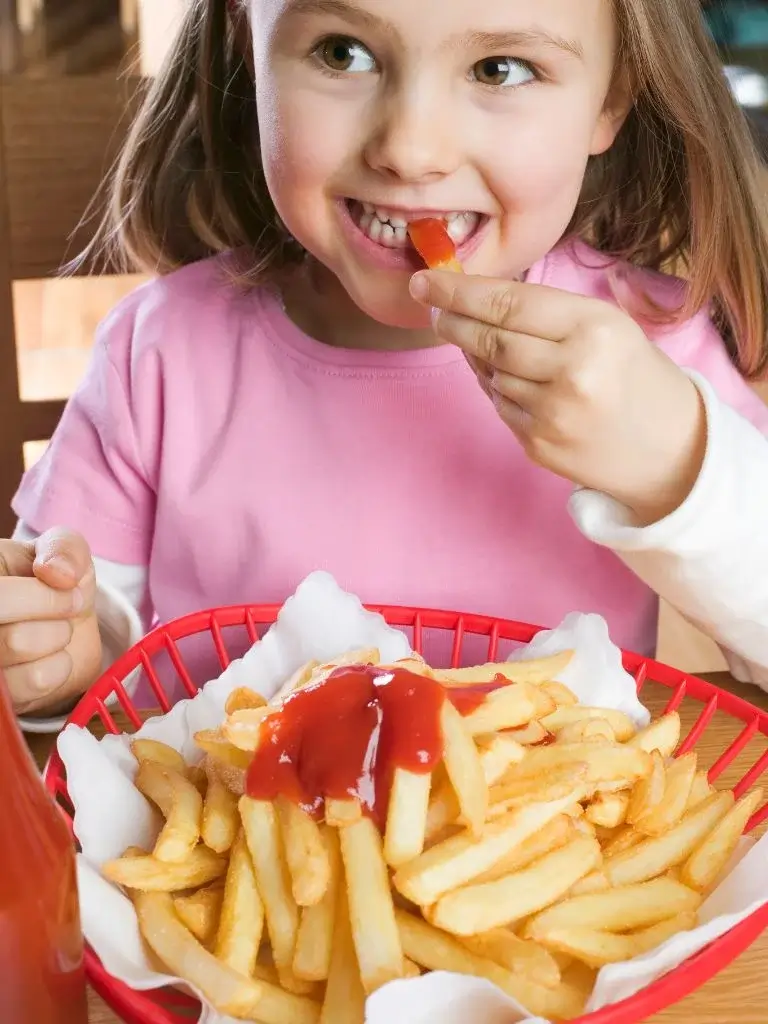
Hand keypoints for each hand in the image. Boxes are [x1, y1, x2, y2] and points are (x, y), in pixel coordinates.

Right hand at [0, 528, 101, 716]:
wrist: (59, 625)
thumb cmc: (51, 583)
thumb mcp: (61, 552)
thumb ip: (64, 548)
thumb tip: (59, 574)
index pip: (4, 599)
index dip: (44, 596)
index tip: (67, 587)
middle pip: (13, 636)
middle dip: (55, 615)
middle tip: (68, 608)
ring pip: (21, 651)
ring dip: (57, 637)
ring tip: (54, 630)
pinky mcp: (1, 695)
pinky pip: (36, 681)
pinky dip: (59, 666)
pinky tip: (51, 656)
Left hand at [410, 270, 706, 524]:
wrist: (669, 449)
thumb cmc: (633, 375)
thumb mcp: (607, 326)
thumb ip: (546, 312)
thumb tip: (475, 297)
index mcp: (593, 329)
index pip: (509, 303)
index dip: (459, 291)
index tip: (426, 280)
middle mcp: (571, 371)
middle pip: (489, 340)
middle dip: (451, 320)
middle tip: (431, 307)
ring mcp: (551, 413)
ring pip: (489, 374)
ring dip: (476, 355)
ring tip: (484, 342)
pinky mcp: (537, 444)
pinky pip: (498, 404)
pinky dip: (494, 386)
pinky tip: (508, 377)